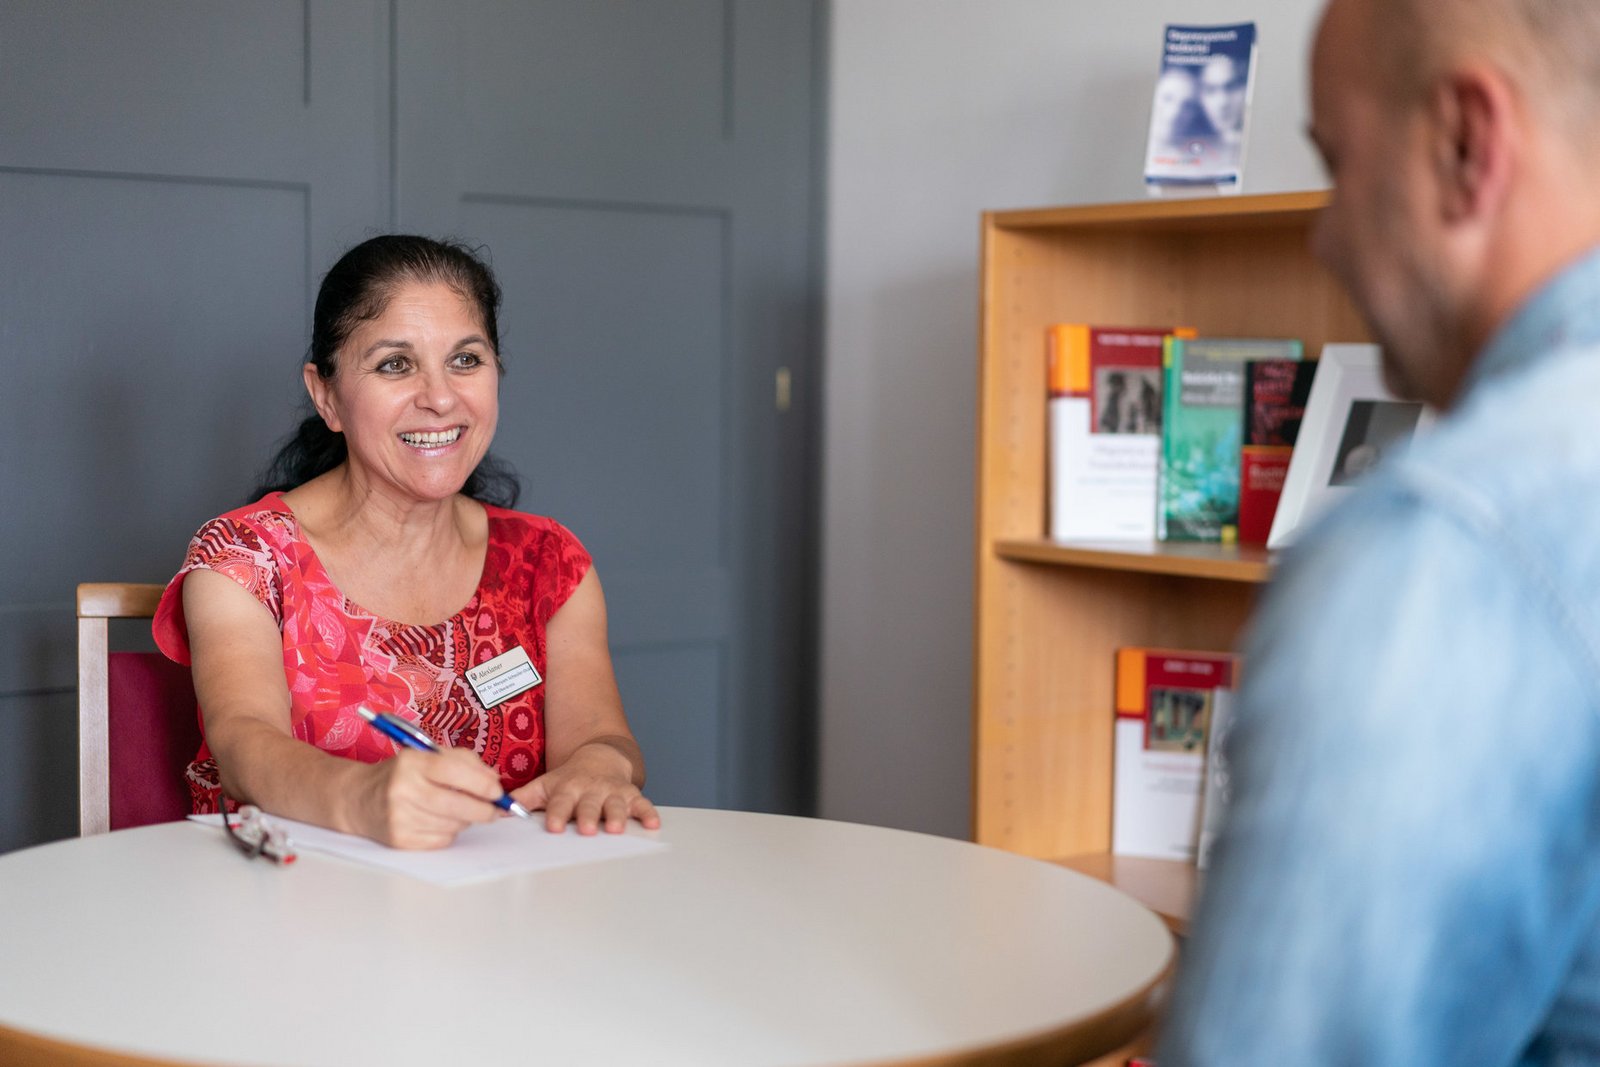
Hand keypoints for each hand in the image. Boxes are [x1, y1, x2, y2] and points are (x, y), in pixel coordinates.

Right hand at [352, 748, 503, 848]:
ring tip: (456, 810)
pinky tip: (438, 821)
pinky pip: (441, 840)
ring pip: (452, 825)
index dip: (481, 783)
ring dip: (465, 820)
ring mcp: (399, 817)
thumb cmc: (402, 774)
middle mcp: (402, 789)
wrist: (358, 798)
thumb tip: (493, 780)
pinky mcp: (400, 840)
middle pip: (455, 805)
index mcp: (412, 762)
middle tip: (493, 809)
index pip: (452, 771)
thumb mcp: (429, 755)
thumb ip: (464, 761)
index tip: (497, 791)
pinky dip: (449, 832)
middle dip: (483, 809)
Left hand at [512, 742, 660, 834]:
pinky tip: (653, 823)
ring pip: (615, 804)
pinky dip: (648, 812)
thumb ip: (524, 798)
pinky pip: (642, 803)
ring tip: (616, 828)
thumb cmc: (569, 779)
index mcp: (568, 788)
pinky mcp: (631, 795)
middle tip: (586, 830)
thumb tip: (496, 810)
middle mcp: (591, 789)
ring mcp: (612, 792)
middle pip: (589, 804)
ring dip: (617, 816)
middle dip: (588, 816)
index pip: (560, 802)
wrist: (600, 757)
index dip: (557, 813)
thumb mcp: (545, 784)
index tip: (552, 827)